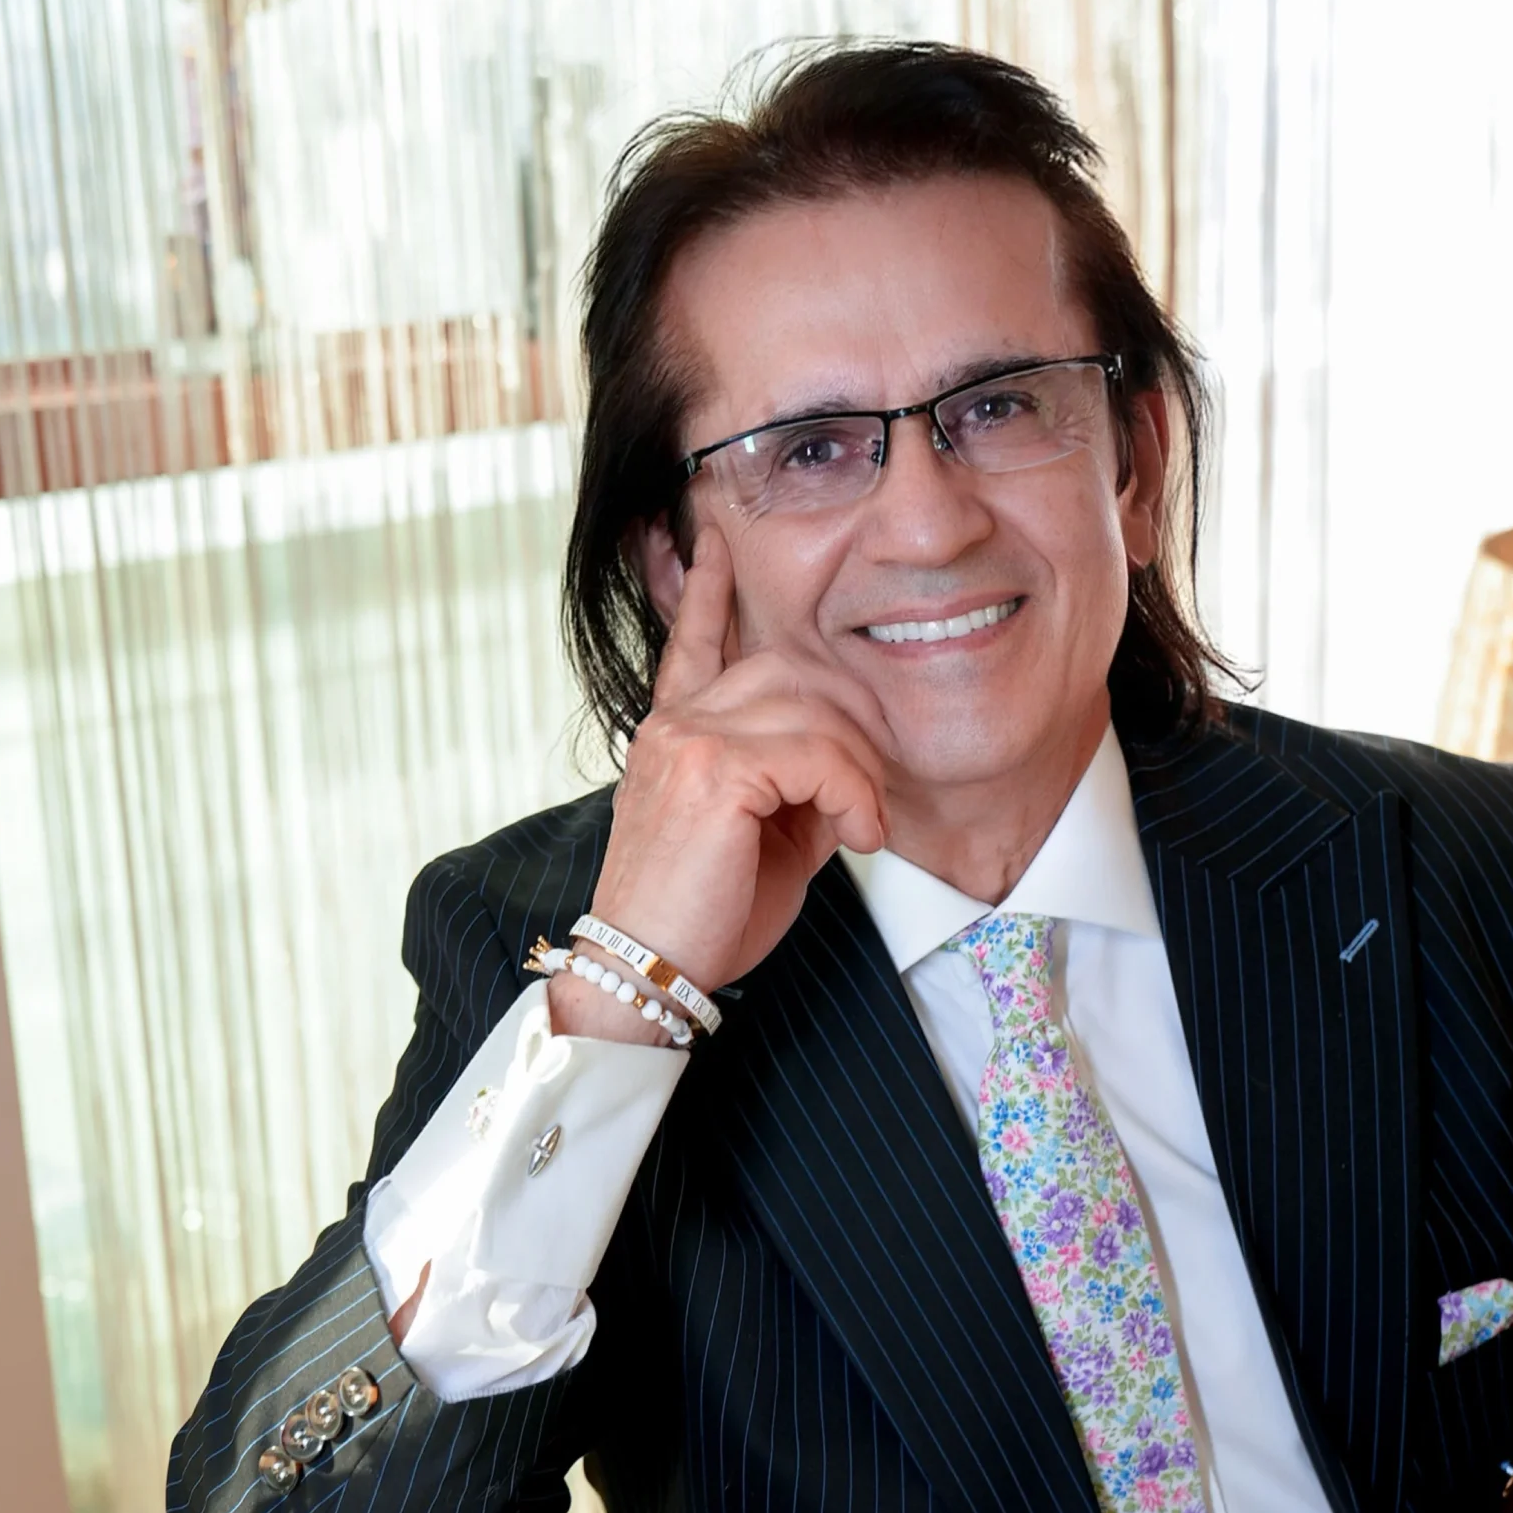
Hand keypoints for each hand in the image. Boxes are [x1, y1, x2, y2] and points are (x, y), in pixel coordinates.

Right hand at [552, 527, 890, 1038]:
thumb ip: (797, 791)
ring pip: (811, 708)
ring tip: (863, 825)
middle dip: (848, 724)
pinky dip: (854, 793)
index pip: (693, 641)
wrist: (645, 972)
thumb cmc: (701, 920)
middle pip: (787, 671)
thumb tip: (849, 778)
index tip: (713, 540)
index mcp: (673, 733)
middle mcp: (675, 723)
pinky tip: (860, 836)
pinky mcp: (713, 769)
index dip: (706, 591)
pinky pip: (818, 753)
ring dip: (856, 767)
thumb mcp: (763, 842)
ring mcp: (689, 739)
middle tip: (866, 794)